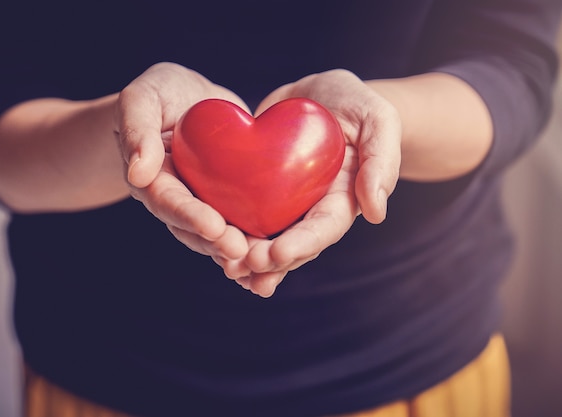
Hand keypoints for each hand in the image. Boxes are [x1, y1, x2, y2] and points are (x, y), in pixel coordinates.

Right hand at [114, 62, 249, 261]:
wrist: (188, 99)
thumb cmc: (158, 94)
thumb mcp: (142, 98)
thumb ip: (136, 129)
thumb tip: (138, 173)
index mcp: (152, 178)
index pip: (168, 201)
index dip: (189, 216)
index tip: (213, 227)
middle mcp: (177, 198)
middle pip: (193, 228)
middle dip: (217, 242)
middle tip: (241, 251)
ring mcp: (202, 202)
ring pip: (217, 233)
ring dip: (237, 248)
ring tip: (261, 258)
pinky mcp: (226, 199)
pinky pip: (239, 221)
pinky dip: (254, 237)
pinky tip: (277, 252)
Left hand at [219, 69, 401, 296]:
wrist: (326, 95)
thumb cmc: (360, 105)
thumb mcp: (379, 121)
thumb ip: (381, 161)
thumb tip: (376, 213)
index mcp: (343, 198)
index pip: (324, 228)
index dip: (302, 244)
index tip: (278, 255)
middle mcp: (313, 207)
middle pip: (292, 242)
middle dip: (268, 259)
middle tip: (241, 266)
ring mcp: (287, 201)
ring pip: (268, 236)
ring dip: (248, 257)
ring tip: (228, 269)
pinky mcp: (263, 189)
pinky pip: (248, 213)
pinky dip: (233, 230)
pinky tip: (214, 246)